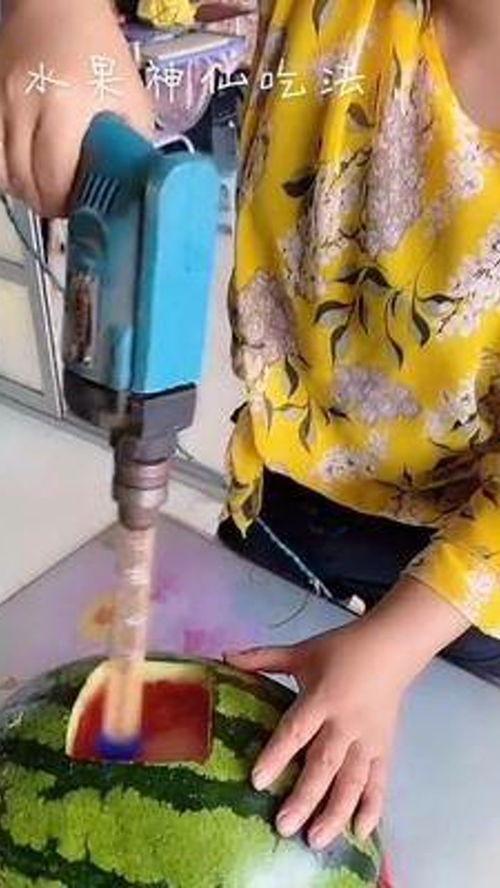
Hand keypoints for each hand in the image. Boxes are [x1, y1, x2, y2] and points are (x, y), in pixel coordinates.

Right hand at [0, 0, 153, 216]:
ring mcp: (0, 102)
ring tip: (45, 185)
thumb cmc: (102, 58)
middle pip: (25, 182)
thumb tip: (124, 193)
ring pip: (1, 173)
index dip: (68, 203)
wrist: (60, 9)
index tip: (81, 205)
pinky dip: (6, 170)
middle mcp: (25, 104)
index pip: (54, 179)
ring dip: (24, 189)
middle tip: (65, 200)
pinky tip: (24, 168)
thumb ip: (129, 150)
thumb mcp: (131, 104)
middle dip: (48, 201)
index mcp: (67, 106)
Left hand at [226, 623, 401, 849]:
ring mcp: (367, 739)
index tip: (257, 781)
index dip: (277, 755)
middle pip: (324, 764)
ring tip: (316, 839)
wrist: (391, 647)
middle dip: (304, 797)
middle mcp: (345, 723)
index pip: (296, 730)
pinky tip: (360, 833)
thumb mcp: (301, 652)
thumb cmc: (342, 650)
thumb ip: (263, 658)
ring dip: (335, 812)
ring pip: (352, 781)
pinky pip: (379, 781)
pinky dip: (372, 807)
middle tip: (284, 826)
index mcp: (322, 697)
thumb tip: (224, 656)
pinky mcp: (384, 748)